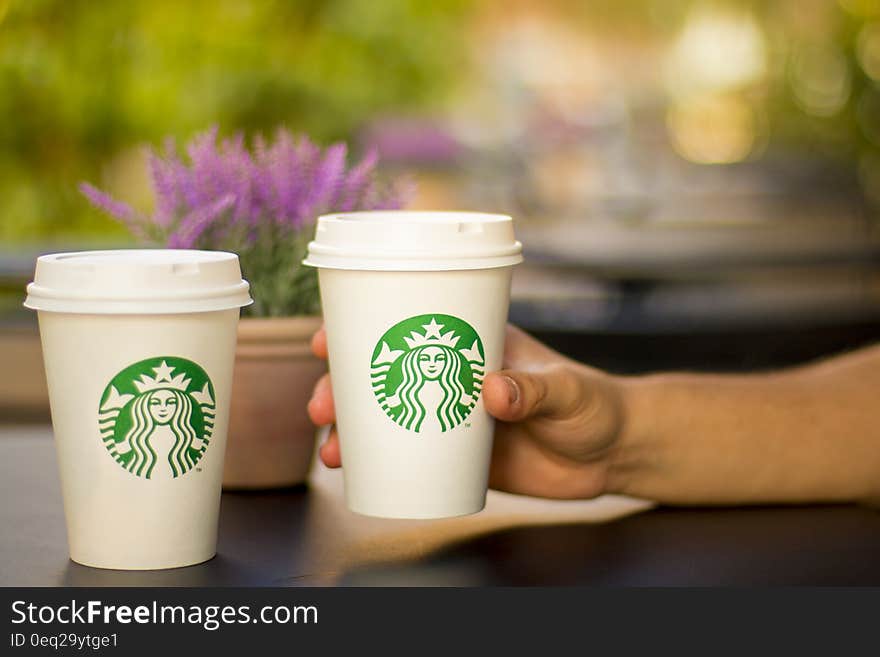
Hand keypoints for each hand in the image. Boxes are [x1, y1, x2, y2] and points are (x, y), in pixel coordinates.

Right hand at [307, 324, 626, 499]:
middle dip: (341, 385)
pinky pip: (409, 456)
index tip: (327, 339)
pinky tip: (356, 474)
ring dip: (351, 428)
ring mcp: (451, 416)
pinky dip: (378, 463)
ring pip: (387, 416)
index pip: (410, 324)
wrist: (613, 455)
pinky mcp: (459, 456)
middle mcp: (453, 375)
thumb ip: (534, 390)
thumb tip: (492, 393)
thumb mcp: (567, 391)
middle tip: (322, 404)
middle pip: (383, 372)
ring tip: (333, 450)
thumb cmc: (594, 404)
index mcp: (473, 341)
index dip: (362, 326)